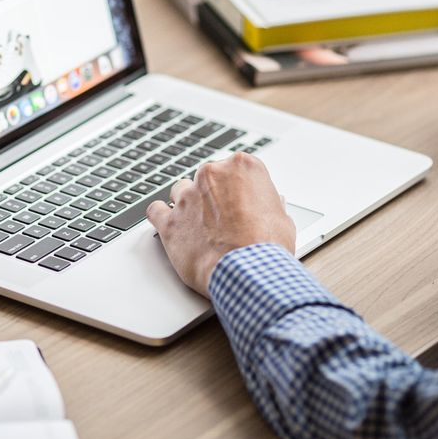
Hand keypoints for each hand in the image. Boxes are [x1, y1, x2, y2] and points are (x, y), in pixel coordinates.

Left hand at [146, 153, 296, 296]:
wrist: (247, 271)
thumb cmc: (267, 247)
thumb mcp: (282, 219)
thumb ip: (270, 205)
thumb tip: (271, 204)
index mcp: (242, 167)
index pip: (236, 169)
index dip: (238, 189)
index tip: (240, 202)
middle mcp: (212, 174)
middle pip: (207, 178)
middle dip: (213, 196)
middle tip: (223, 219)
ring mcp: (187, 196)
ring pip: (180, 190)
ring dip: (188, 205)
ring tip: (199, 226)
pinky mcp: (170, 221)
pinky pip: (155, 211)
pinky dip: (161, 217)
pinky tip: (171, 225)